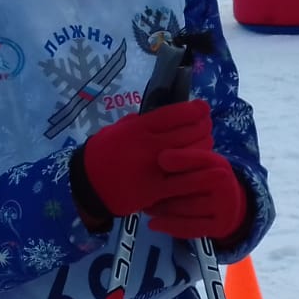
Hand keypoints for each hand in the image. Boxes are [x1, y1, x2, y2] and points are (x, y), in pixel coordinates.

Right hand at [75, 100, 212, 216]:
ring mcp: (152, 169)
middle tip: (207, 125)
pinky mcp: (154, 191)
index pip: (173, 114)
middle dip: (204, 127)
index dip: (194, 110)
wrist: (87, 185)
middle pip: (189, 132)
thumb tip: (169, 114)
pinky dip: (200, 174)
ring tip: (206, 143)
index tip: (203, 108)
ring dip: (205, 147)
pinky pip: (184, 182)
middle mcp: (147, 145)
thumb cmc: (103, 153)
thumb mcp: (119, 129)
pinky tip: (211, 169)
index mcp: (138, 128)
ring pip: (191, 154)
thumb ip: (142, 122)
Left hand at [146, 148, 247, 239]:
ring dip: (163, 209)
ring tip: (146, 207)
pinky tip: (153, 224)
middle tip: (144, 190)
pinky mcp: (220, 226)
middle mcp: (224, 183)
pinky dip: (169, 226)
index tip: (161, 158)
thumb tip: (158, 157)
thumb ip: (182, 160)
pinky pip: (190, 227)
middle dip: (166, 188)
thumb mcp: (198, 164)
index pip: (200, 159)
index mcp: (217, 163)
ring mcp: (224, 206)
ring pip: (188, 208)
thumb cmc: (203, 178)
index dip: (181, 158)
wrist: (229, 203)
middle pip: (191, 185)